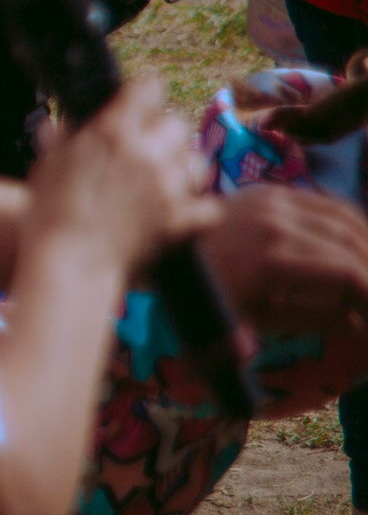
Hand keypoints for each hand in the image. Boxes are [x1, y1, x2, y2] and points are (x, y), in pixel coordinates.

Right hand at [23, 78, 216, 276]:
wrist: (69, 263)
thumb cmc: (48, 214)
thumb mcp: (45, 167)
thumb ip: (59, 142)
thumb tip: (57, 129)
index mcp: (113, 132)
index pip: (148, 88)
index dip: (141, 96)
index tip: (134, 105)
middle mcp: (148, 153)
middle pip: (176, 124)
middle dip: (162, 134)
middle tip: (144, 149)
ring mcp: (169, 187)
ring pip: (196, 160)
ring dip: (182, 166)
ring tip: (164, 179)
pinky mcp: (181, 220)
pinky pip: (209, 205)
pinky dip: (199, 208)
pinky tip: (183, 210)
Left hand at [200, 185, 367, 337]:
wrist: (166, 250)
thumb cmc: (210, 292)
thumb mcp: (258, 317)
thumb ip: (312, 319)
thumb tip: (357, 324)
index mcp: (270, 263)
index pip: (346, 273)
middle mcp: (275, 226)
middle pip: (350, 244)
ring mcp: (272, 202)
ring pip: (344, 218)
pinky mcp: (269, 190)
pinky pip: (323, 202)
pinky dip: (350, 222)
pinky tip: (359, 242)